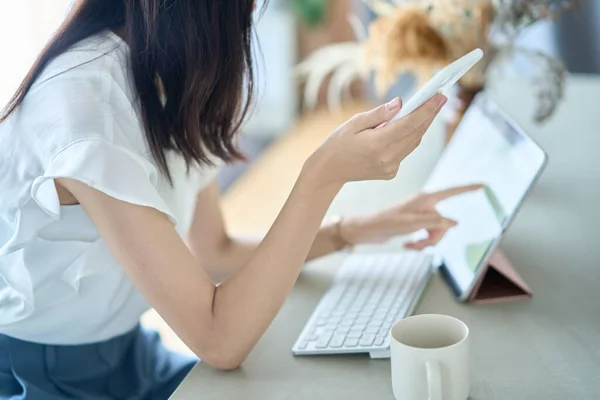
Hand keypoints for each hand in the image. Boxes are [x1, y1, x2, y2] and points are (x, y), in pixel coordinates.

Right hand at [304, 94, 446, 187]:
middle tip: (441, 98)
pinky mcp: (391, 172)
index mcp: (377, 144)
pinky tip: (410, 126)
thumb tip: (400, 103)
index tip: (439, 96)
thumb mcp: (353, 123)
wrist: (329, 171)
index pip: (409, 124)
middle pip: (416, 133)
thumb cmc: (338, 143)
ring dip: (422, 126)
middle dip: (429, 115)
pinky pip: (405, 151)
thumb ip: (379, 114)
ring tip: (430, 108)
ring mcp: (390, 168)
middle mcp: (387, 158)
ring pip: (414, 143)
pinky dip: (409, 137)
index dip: (427, 110)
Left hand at [340, 184, 483, 249]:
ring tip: (411, 246)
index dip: (467, 189)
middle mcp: (424, 204)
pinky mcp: (414, 224)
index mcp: (425, 199)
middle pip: (445, 222)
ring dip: (427, 242)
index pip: (452, 191)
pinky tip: (408, 245)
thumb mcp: (413, 223)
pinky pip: (427, 235)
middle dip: (436, 237)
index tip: (483, 186)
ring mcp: (420, 214)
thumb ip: (436, 222)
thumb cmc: (387, 222)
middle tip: (420, 244)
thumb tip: (455, 222)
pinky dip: (421, 243)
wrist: (368, 230)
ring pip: (436, 231)